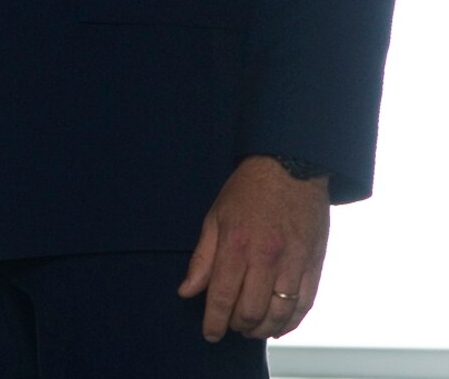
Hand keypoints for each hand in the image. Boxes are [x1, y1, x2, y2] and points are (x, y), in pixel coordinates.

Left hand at [179, 156, 329, 339]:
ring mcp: (294, 264)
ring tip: (252, 328)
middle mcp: (267, 259)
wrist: (290, 168)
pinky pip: (305, 305)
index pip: (222, 297)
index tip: (209, 333)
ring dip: (263, 329)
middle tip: (230, 326)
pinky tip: (279, 326)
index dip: (214, 321)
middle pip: (251, 311)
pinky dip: (291, 322)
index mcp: (237, 246)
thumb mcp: (214, 217)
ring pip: (279, 314)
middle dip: (237, 326)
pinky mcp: (314, 265)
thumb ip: (202, 259)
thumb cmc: (248, 191)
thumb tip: (187, 291)